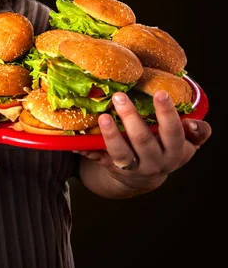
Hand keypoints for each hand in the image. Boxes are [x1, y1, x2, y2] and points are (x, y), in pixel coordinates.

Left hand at [76, 90, 211, 196]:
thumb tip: (193, 121)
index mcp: (175, 152)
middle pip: (143, 140)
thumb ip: (197, 132)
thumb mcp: (187, 143)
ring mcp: (133, 168)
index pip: (174, 132)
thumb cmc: (166, 148)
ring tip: (102, 117)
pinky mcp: (112, 169)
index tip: (160, 93)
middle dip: (131, 118)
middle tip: (120, 96)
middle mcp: (154, 162)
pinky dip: (85, 150)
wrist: (145, 176)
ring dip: (111, 135)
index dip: (167, 114)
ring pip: (121, 153)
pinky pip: (97, 159)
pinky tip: (73, 141)